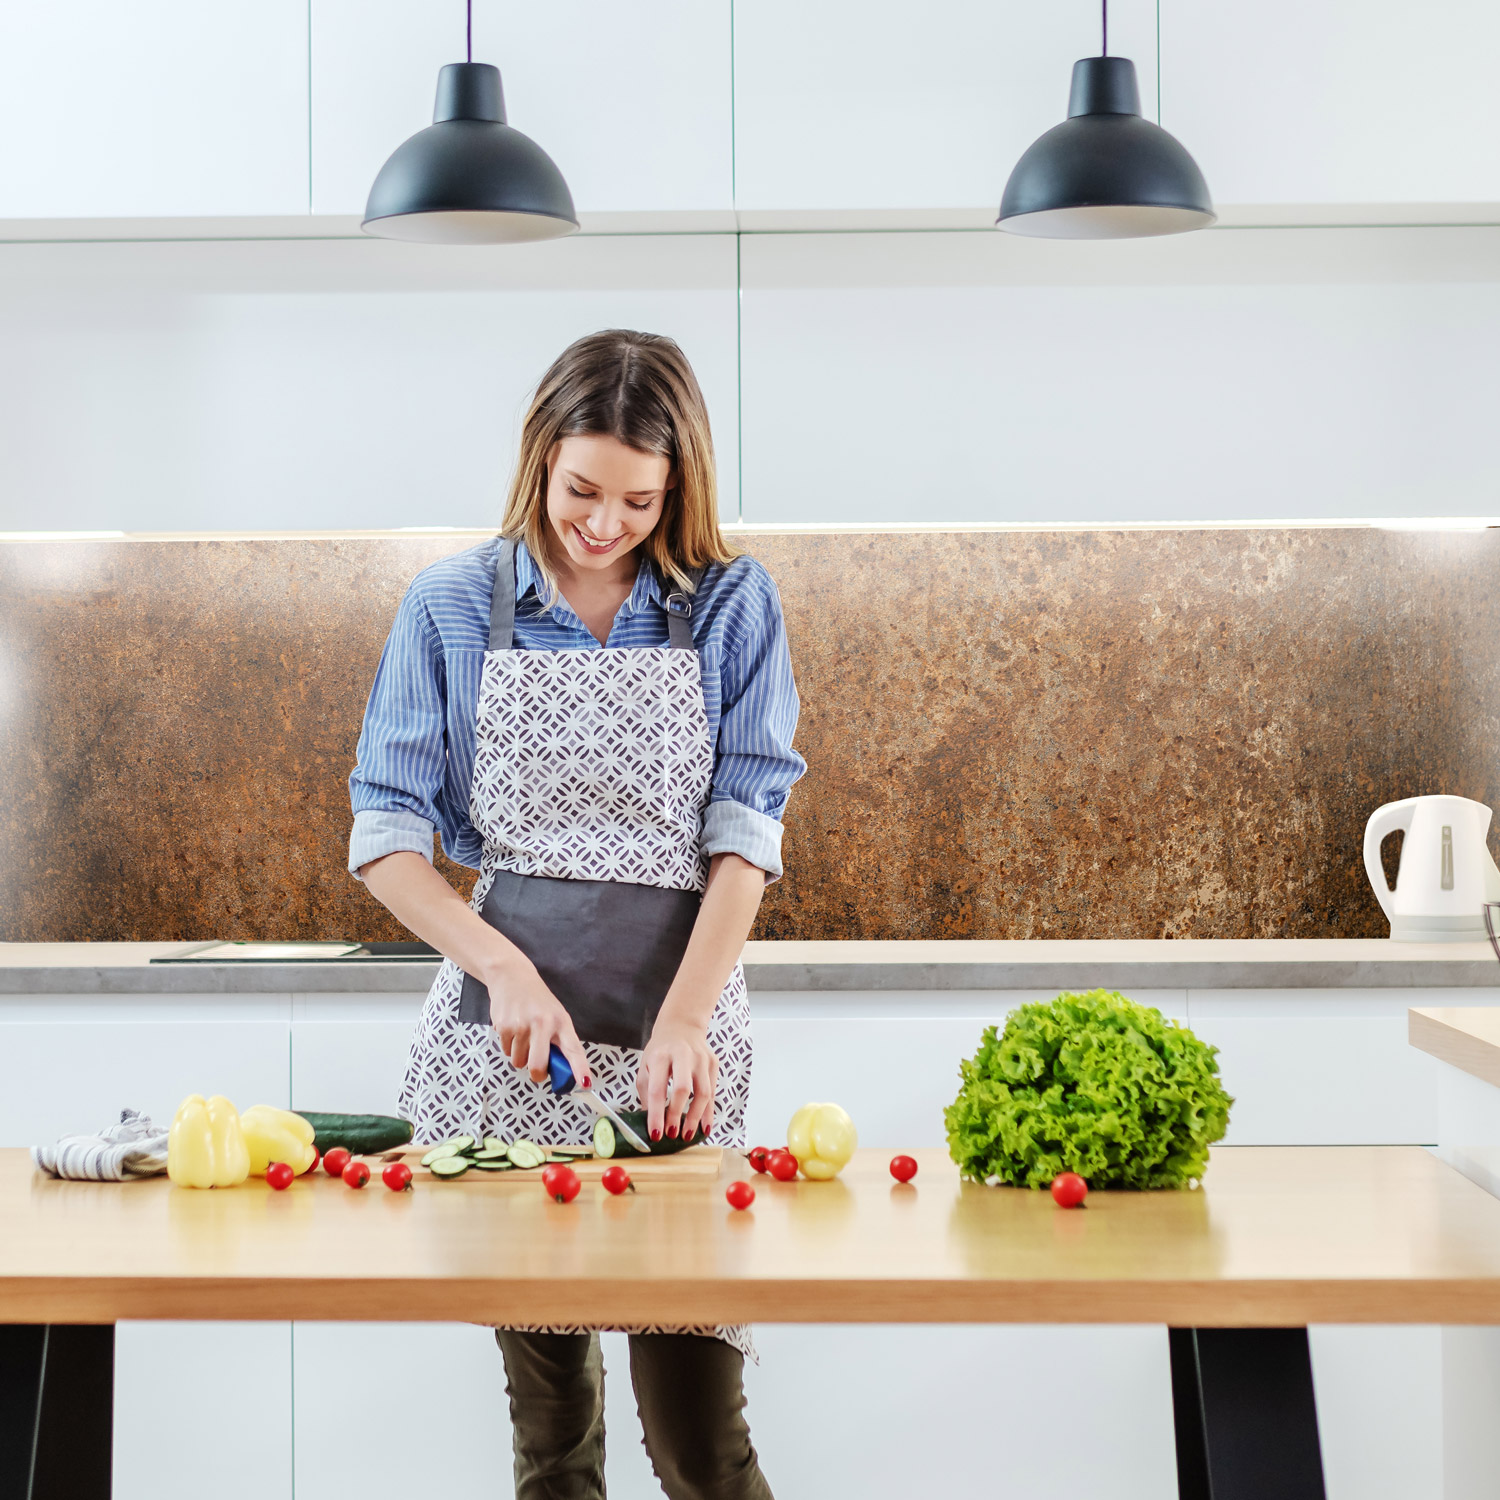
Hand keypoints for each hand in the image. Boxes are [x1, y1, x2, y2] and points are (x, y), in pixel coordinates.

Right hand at [481, 952, 589, 1090]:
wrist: (511, 977)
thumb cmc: (536, 1001)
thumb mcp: (555, 1015)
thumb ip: (558, 1040)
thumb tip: (558, 1070)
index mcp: (561, 1021)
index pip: (573, 1049)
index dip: (579, 1068)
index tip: (584, 1084)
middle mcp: (542, 1024)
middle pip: (538, 1066)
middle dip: (537, 1074)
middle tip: (538, 1069)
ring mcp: (521, 1026)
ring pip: (519, 1062)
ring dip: (520, 1056)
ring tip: (523, 1035)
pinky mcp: (503, 1026)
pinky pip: (506, 1052)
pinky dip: (509, 1047)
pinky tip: (512, 1029)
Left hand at [638, 1013, 718, 1142]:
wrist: (681, 1026)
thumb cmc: (660, 1051)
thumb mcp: (645, 1067)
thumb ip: (647, 1094)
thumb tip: (652, 1123)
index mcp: (660, 1056)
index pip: (658, 1089)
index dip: (656, 1114)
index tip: (656, 1134)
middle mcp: (683, 1055)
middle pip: (683, 1088)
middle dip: (677, 1114)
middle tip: (672, 1134)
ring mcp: (701, 1058)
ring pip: (703, 1092)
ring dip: (695, 1117)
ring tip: (687, 1135)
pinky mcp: (713, 1063)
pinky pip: (712, 1092)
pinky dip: (708, 1112)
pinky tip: (704, 1127)